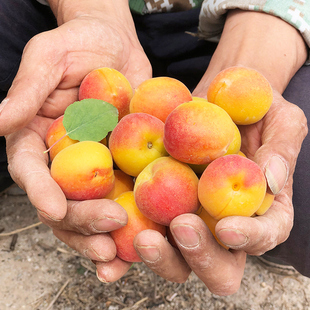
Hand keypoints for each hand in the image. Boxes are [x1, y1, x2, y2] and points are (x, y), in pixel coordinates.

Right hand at [3, 4, 151, 281]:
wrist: (118, 45)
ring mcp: (96, 166)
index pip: (32, 172)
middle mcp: (65, 159)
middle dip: (81, 225)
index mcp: (38, 138)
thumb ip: (28, 90)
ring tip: (120, 258)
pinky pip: (127, 195)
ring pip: (93, 210)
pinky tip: (146, 240)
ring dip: (103, 236)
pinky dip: (135, 220)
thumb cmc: (79, 43)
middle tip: (106, 243)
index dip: (41, 193)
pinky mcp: (125, 166)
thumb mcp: (49, 56)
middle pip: (65, 202)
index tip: (53, 209)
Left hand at [133, 91, 306, 294]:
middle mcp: (226, 225)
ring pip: (179, 259)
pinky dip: (128, 246)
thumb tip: (271, 179)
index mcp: (262, 211)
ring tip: (144, 237)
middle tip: (182, 226)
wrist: (218, 101)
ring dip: (162, 256)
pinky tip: (112, 241)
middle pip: (220, 265)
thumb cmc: (255, 110)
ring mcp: (191, 220)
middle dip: (202, 254)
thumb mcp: (280, 120)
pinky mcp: (160, 209)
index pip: (265, 235)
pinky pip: (144, 233)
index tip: (228, 227)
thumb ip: (281, 149)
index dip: (250, 237)